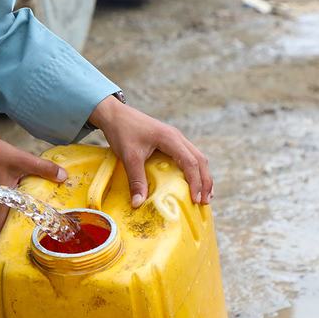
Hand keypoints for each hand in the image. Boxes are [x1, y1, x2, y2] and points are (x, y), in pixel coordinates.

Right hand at [0, 138, 67, 245]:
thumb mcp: (22, 160)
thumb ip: (43, 168)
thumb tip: (63, 176)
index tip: (3, 254)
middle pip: (0, 218)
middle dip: (10, 220)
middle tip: (23, 222)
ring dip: (6, 204)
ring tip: (19, 199)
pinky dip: (0, 195)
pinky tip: (7, 185)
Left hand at [89, 95, 212, 206]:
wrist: (114, 113)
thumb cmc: (122, 131)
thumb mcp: (129, 157)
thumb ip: (136, 180)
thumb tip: (138, 204)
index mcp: (170, 139)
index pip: (191, 162)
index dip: (196, 182)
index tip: (196, 200)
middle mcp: (177, 137)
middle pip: (200, 160)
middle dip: (205, 182)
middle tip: (204, 202)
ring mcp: (175, 137)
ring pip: (197, 156)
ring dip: (202, 175)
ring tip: (204, 195)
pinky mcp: (169, 140)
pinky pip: (188, 155)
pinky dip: (194, 169)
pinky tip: (191, 180)